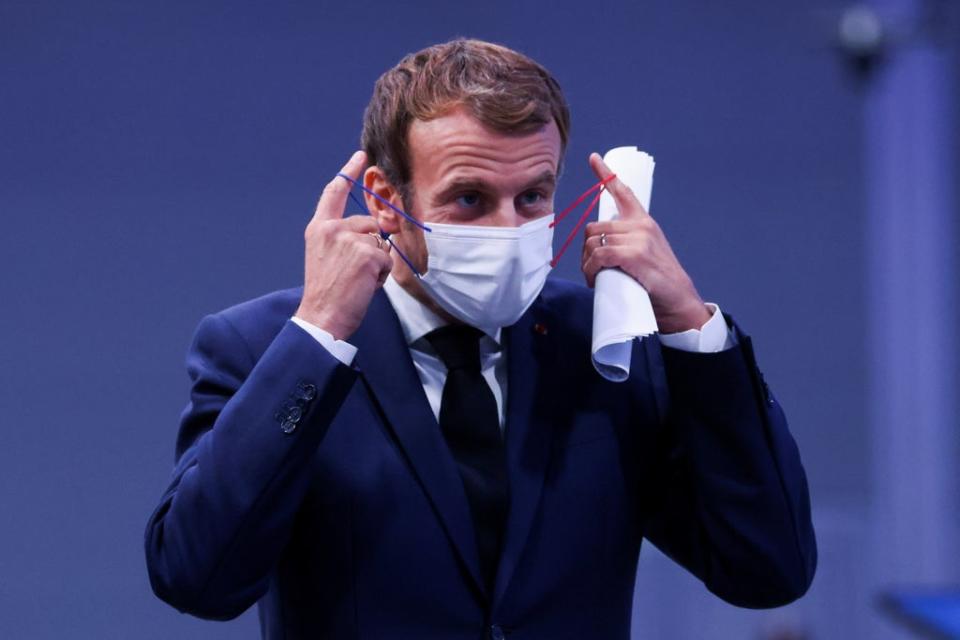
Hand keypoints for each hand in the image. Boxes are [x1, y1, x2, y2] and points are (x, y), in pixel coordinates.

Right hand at [295, 150, 392, 340]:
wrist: (322, 316)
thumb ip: (346, 238)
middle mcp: (332, 229)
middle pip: (370, 224)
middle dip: (372, 246)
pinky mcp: (367, 254)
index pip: (335, 192)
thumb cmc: (327, 292)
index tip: (361, 155)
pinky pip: (387, 260)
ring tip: (357, 280)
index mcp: (319, 228)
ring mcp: (350, 240)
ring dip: (377, 263)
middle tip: (353, 273)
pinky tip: (364, 285)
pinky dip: (381, 275)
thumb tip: (380, 231)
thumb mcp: (328, 256)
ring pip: (381, 243)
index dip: (349, 172)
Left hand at [580, 152, 710, 333]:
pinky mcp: (634, 255)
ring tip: (594, 277)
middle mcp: (641, 225)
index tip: (593, 158)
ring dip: (587, 263)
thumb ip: (627, 242)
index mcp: (644, 222)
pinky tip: (594, 279)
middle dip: (586, 249)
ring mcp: (638, 239)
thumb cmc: (659, 283)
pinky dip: (591, 269)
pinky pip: (598, 256)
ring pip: (593, 243)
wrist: (679, 301)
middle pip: (594, 227)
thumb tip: (599, 246)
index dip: (605, 174)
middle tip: (591, 268)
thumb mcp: (646, 254)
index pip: (623, 191)